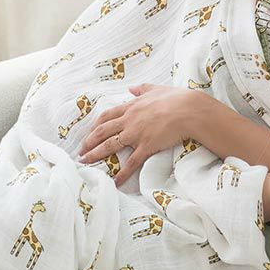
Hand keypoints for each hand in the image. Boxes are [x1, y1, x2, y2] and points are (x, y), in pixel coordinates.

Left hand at [77, 83, 199, 186]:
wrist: (189, 110)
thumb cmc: (176, 98)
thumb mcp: (156, 89)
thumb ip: (142, 89)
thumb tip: (132, 88)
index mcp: (131, 107)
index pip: (106, 116)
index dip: (95, 126)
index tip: (88, 133)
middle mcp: (129, 120)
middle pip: (102, 132)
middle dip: (89, 142)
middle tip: (80, 151)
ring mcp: (136, 134)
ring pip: (110, 146)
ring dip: (96, 155)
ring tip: (86, 163)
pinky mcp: (146, 146)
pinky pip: (131, 162)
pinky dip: (122, 173)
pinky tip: (115, 181)